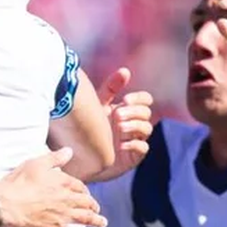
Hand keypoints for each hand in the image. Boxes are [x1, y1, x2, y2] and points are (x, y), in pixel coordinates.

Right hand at [0, 147, 106, 226]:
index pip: (79, 187)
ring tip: (102, 224)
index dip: (84, 192)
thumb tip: (69, 151)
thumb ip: (54, 158)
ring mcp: (64, 216)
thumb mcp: (36, 164)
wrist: (5, 205)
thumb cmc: (17, 183)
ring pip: (86, 218)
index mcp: (63, 182)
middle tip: (96, 210)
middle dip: (93, 207)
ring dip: (97, 221)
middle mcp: (67, 199)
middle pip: (86, 203)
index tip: (85, 195)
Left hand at [87, 67, 153, 182]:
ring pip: (147, 129)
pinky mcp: (133, 156)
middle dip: (134, 112)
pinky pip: (143, 148)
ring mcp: (135, 139)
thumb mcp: (98, 106)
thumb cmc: (90, 128)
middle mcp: (134, 123)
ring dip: (134, 126)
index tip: (125, 100)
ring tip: (119, 128)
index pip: (145, 99)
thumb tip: (125, 70)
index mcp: (128, 109)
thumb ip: (111, 89)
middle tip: (117, 115)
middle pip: (147, 113)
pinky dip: (134, 145)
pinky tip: (120, 144)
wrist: (80, 156)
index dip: (139, 98)